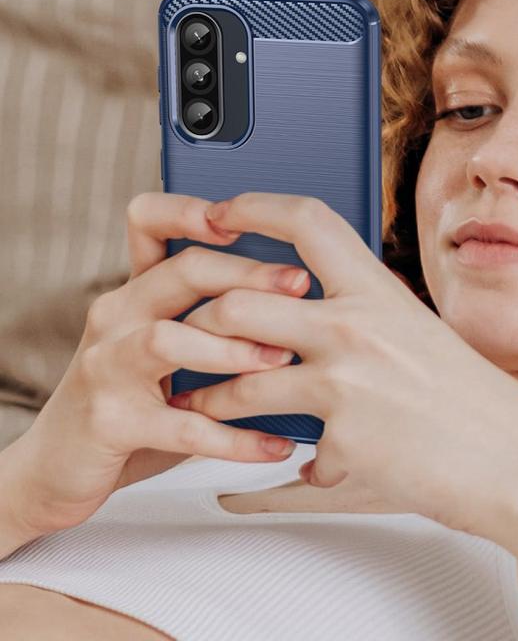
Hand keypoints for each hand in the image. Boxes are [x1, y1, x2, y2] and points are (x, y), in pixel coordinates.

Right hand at [15, 192, 308, 536]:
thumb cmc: (132, 399)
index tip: (242, 221)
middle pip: (183, 271)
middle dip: (249, 274)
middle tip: (300, 284)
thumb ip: (211, 315)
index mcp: (136, 291)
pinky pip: (182, 426)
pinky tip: (276, 445)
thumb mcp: (163, 344)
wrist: (59, 465)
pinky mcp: (111, 422)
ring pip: (171, 339)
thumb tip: (296, 295)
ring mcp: (108, 367)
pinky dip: (235, 437)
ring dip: (235, 349)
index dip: (189, 211)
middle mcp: (117, 316)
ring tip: (283, 360)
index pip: (149, 223)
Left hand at [169, 191, 517, 537]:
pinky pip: (294, 449)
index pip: (307, 221)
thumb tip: (312, 311)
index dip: (254, 207)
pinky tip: (308, 466)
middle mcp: (356, 326)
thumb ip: (365, 315)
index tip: (219, 212)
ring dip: (209, 402)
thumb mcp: (417, 332)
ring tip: (199, 410)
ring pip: (238, 382)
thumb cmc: (472, 396)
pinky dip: (293, 462)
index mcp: (379, 290)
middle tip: (189, 338)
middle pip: (239, 302)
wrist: (517, 459)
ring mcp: (346, 382)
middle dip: (200, 323)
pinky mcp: (343, 440)